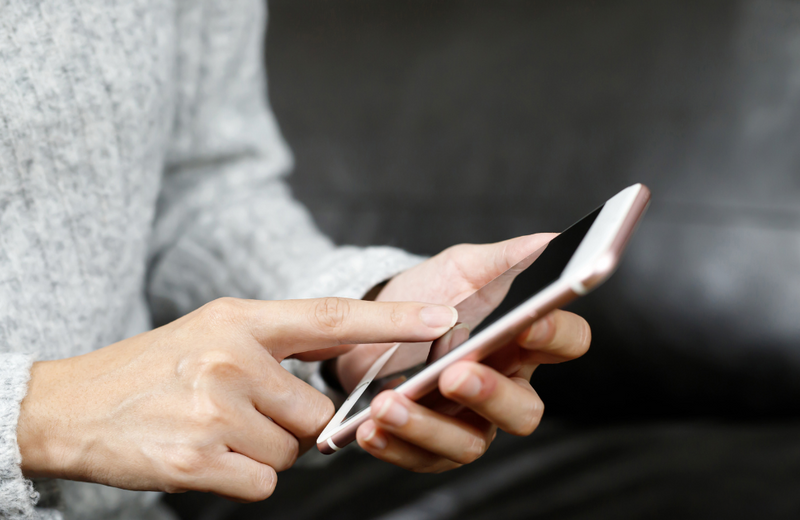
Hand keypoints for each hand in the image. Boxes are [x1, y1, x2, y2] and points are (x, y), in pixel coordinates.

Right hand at [16, 297, 457, 500]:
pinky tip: (204, 455)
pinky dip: (242, 477)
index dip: (392, 318)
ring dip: (263, 451)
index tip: (445, 317)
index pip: (331, 315)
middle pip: (317, 413)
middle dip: (294, 424)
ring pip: (291, 452)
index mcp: (241, 320)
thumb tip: (340, 375)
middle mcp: (231, 357)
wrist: (72, 406)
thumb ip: (280, 347)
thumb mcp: (216, 331)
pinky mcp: (196, 459)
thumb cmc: (156, 368)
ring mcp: (213, 408)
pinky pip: (263, 482)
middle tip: (243, 412)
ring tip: (215, 429)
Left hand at [338, 235, 591, 471]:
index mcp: (522, 341)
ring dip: (428, 428)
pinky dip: (394, 447)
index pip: (566, 342)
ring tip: (387, 404)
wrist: (372, 321)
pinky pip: (421, 458)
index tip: (526, 325)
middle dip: (490, 396)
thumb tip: (551, 241)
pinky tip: (368, 428)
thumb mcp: (463, 267)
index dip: (555, 336)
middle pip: (524, 410)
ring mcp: (470, 422)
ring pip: (471, 444)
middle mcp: (504, 387)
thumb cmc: (429, 293)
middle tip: (453, 375)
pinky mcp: (430, 445)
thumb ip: (506, 258)